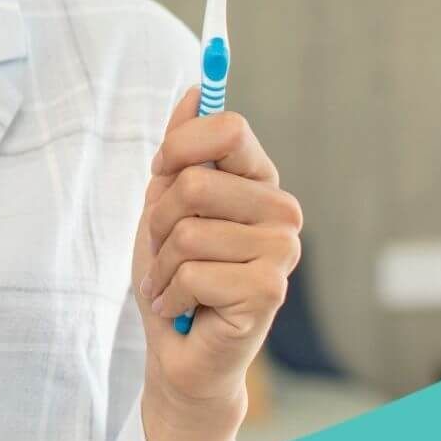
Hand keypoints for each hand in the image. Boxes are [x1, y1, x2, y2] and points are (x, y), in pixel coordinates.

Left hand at [128, 85, 302, 440]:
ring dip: (161, 264)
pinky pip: (193, 272)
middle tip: (164, 249)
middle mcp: (280, 211)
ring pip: (188, 231)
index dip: (180, 144)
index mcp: (258, 182)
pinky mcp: (270, 290)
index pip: (229, 127)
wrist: (177, 352)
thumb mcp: (164, 202)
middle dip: (158, 219)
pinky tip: (182, 309)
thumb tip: (196, 87)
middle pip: (196, 181)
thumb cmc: (174, 274)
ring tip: (173, 284)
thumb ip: (181, 148)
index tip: (161, 168)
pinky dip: (170, 294)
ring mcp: (281, 251)